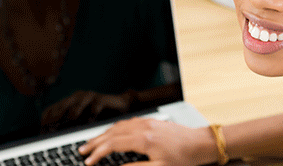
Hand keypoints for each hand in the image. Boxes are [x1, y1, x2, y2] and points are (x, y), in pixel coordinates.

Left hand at [41, 90, 134, 132]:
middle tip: (52, 132)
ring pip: (75, 107)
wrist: (121, 105)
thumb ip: (69, 125)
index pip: (50, 110)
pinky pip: (94, 108)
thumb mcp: (82, 119)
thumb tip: (53, 138)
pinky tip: (90, 124)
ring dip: (71, 118)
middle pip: (60, 108)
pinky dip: (91, 117)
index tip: (43, 133)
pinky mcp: (101, 99)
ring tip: (69, 128)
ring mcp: (88, 97)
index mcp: (69, 102)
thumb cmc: (100, 114)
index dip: (45, 122)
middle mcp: (76, 97)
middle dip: (55, 120)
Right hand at [78, 117, 214, 165]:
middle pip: (112, 132)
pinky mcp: (152, 121)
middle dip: (95, 142)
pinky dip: (115, 128)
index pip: (113, 144)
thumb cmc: (184, 157)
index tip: (88, 161)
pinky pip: (128, 122)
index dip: (98, 153)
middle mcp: (144, 127)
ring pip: (119, 126)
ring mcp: (147, 122)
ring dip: (103, 134)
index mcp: (144, 139)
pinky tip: (112, 132)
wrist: (200, 143)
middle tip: (82, 151)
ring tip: (92, 143)